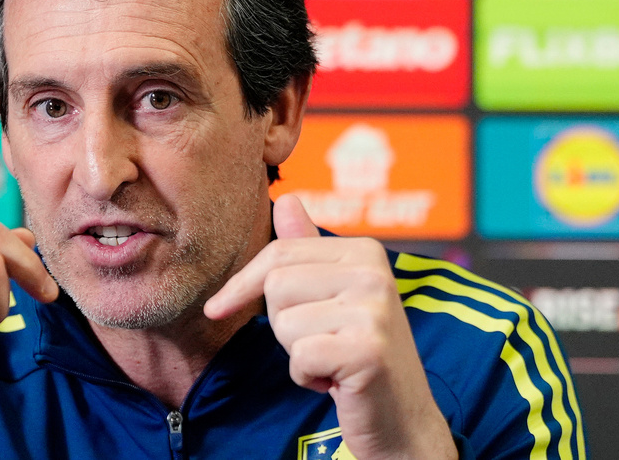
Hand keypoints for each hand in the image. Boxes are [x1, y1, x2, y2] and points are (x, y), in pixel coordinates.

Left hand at [204, 195, 455, 459]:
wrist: (402, 418)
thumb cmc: (359, 353)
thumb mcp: (334, 295)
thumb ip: (307, 250)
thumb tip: (286, 199)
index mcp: (365, 251)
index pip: (278, 254)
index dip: (242, 285)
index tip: (216, 307)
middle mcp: (374, 273)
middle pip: (276, 286)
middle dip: (284, 324)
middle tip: (320, 342)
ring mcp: (374, 310)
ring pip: (284, 324)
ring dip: (296, 354)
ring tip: (332, 359)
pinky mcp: (369, 350)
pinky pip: (300, 357)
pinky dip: (306, 377)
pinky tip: (336, 381)